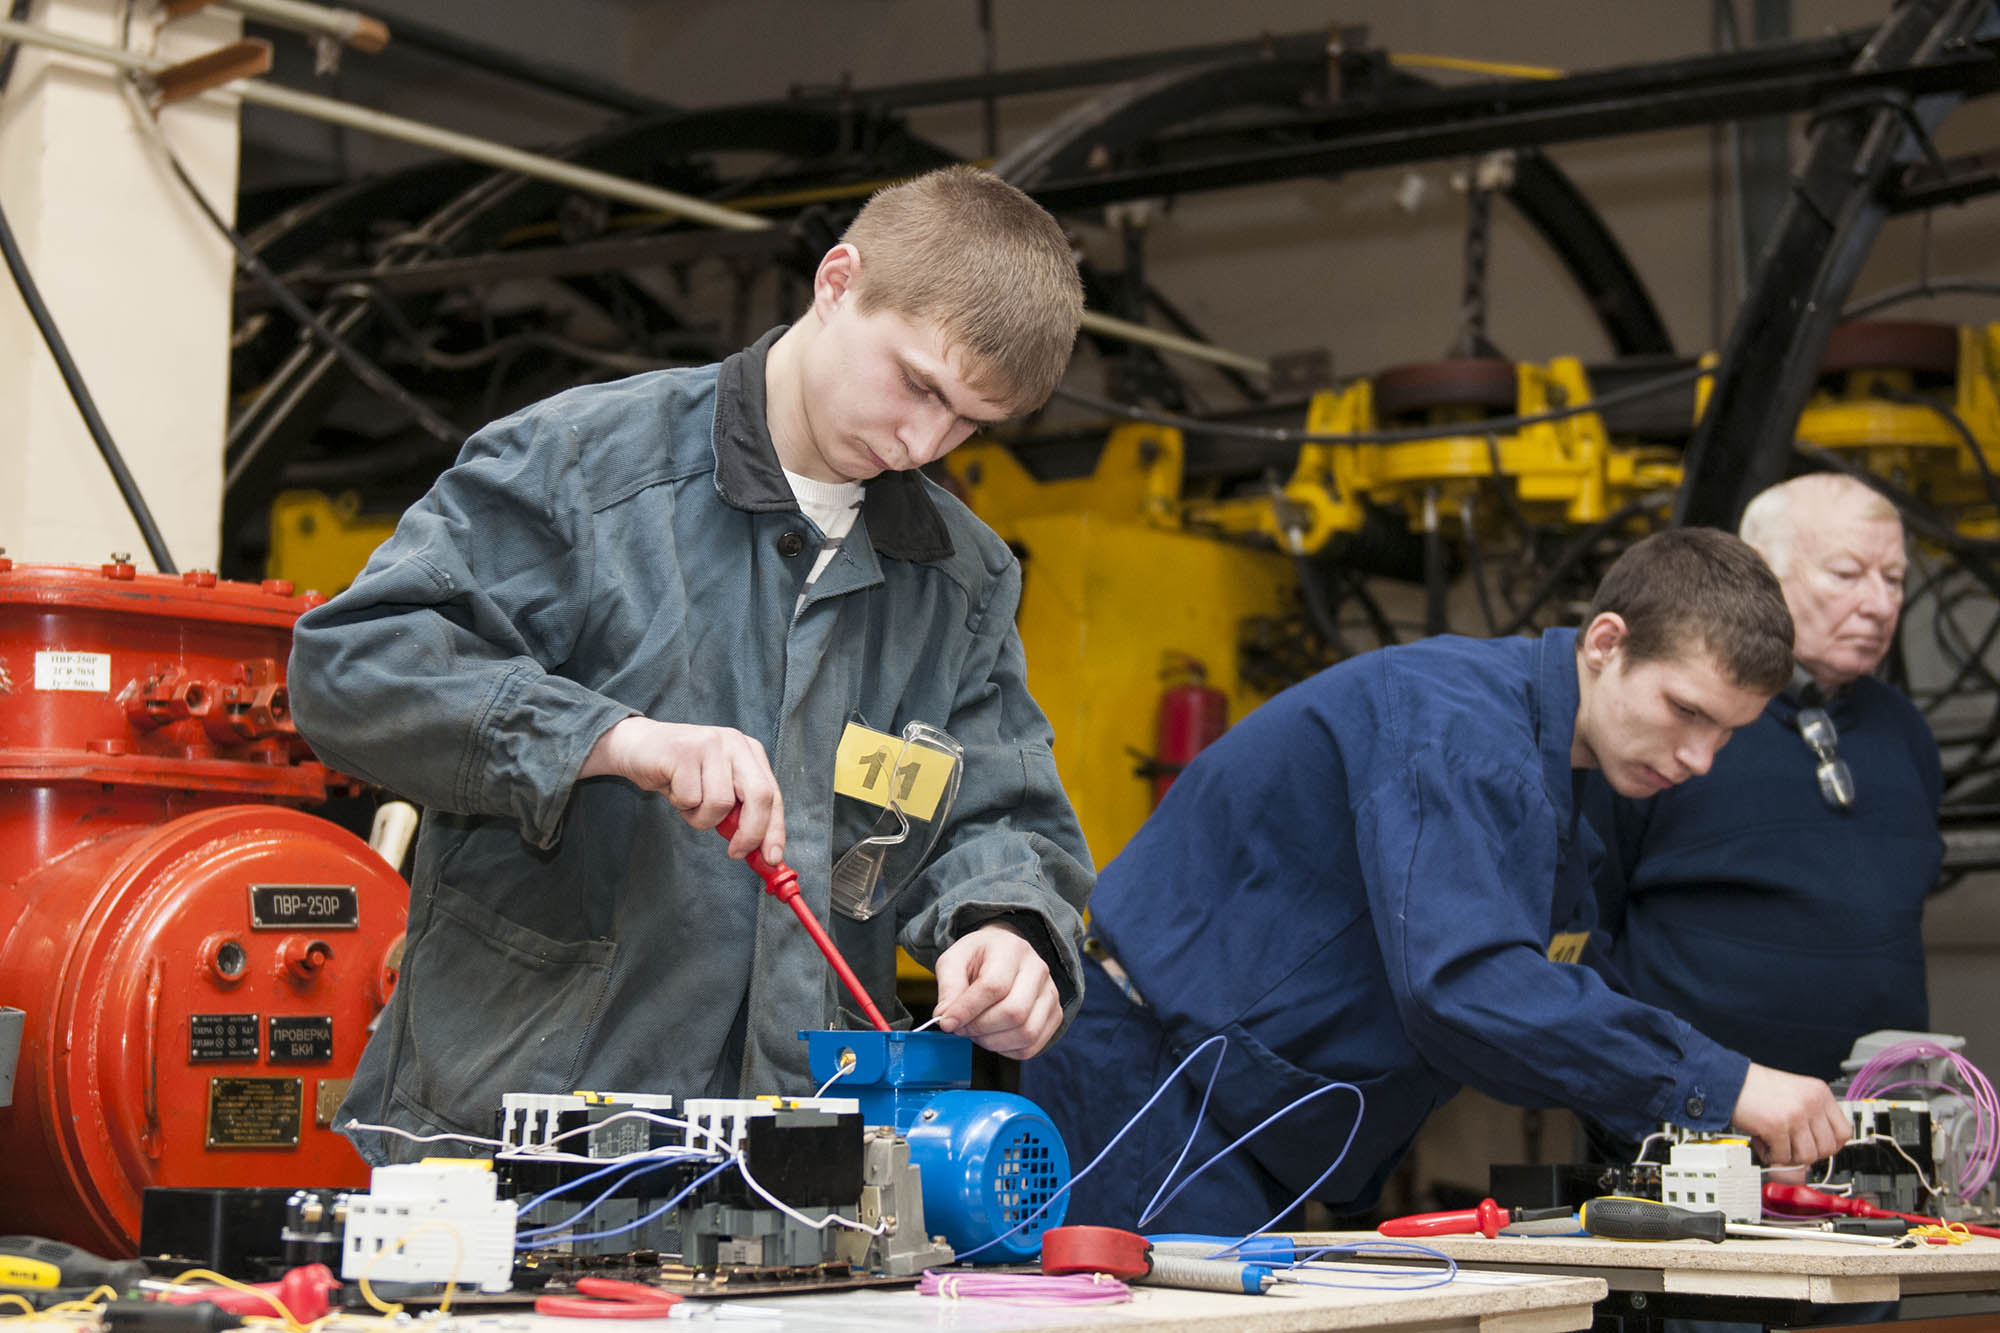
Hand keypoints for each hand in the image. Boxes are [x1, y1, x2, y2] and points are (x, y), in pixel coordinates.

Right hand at [581, 717, 784, 862]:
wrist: (637, 746)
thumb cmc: (680, 773)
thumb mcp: (717, 788)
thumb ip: (740, 812)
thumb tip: (761, 851)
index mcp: (749, 751)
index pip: (773, 794)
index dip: (775, 829)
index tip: (772, 858)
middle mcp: (735, 743)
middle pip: (759, 795)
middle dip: (751, 832)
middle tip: (735, 852)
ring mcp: (710, 744)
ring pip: (721, 803)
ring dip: (702, 817)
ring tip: (688, 802)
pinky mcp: (685, 751)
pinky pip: (691, 798)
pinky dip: (682, 805)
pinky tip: (673, 789)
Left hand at [933, 923, 1061, 1059]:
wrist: (1004, 953)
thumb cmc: (978, 958)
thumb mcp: (953, 961)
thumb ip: (948, 987)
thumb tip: (945, 1018)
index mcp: (1011, 949)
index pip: (994, 986)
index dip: (967, 1010)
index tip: (946, 1022)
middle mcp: (1038, 969)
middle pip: (1014, 1012)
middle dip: (980, 1028)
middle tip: (961, 1027)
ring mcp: (1050, 993)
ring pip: (1026, 1033)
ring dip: (993, 1042)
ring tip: (977, 1031)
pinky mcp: (1055, 1014)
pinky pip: (1033, 1046)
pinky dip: (1008, 1050)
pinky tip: (994, 1037)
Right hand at [1730, 1063, 1850, 1166]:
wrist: (1727, 1079)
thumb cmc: (1754, 1087)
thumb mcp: (1792, 1096)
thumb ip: (1808, 1121)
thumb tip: (1814, 1156)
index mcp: (1819, 1092)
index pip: (1844, 1132)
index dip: (1830, 1145)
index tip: (1816, 1146)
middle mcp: (1811, 1102)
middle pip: (1827, 1148)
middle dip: (1807, 1154)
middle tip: (1790, 1147)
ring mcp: (1796, 1114)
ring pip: (1807, 1156)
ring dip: (1788, 1156)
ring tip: (1773, 1144)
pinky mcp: (1777, 1126)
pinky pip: (1782, 1157)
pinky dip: (1770, 1155)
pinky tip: (1761, 1141)